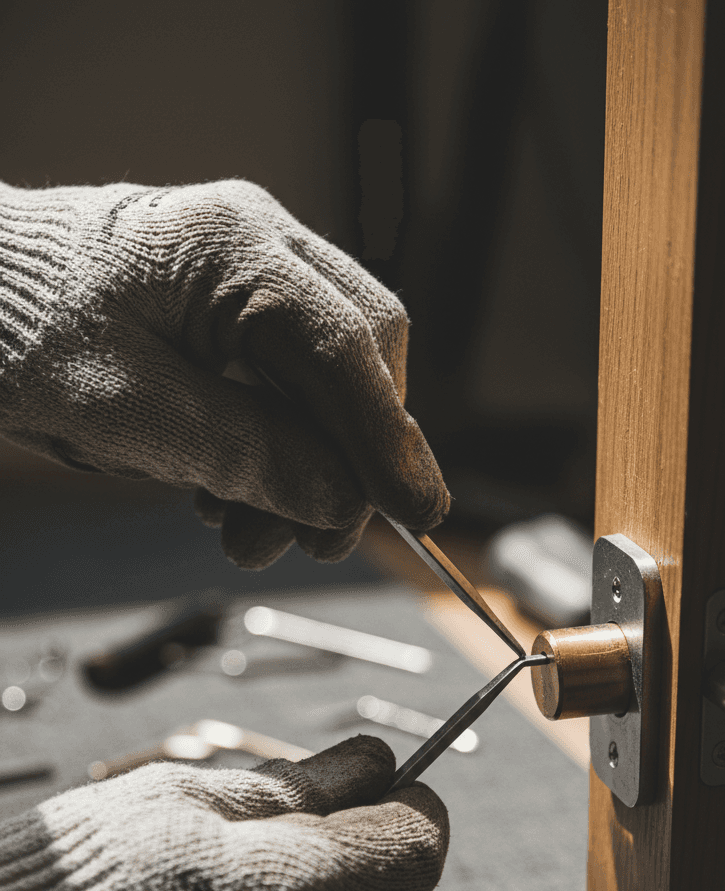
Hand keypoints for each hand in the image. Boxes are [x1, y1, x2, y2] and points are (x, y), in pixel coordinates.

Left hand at [0, 179, 448, 566]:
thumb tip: (341, 501)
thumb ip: (244, 453)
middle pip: (358, 360)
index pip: (347, 348)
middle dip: (349, 460)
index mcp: (234, 248)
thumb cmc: (15, 330)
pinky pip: (285, 386)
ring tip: (244, 535)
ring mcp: (247, 276)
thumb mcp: (127, 411)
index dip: (389, 439)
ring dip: (306, 468)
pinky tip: (229, 496)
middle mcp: (257, 247)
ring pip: (327, 382)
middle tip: (315, 542)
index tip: (418, 514)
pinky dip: (274, 450)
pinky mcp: (229, 313)